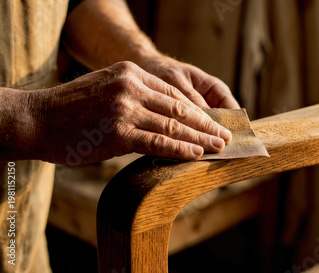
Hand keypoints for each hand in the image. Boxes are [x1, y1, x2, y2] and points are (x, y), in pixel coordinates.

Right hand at [24, 61, 231, 164]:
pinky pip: (158, 141)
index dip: (197, 109)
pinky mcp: (119, 131)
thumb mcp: (106, 89)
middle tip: (224, 136)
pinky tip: (196, 154)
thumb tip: (167, 123)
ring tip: (218, 147)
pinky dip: (180, 148)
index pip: (174, 93)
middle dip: (205, 124)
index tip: (212, 121)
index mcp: (130, 73)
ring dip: (199, 138)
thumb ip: (136, 100)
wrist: (35, 119)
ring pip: (173, 124)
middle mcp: (131, 86)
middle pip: (180, 107)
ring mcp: (125, 107)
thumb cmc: (70, 109)